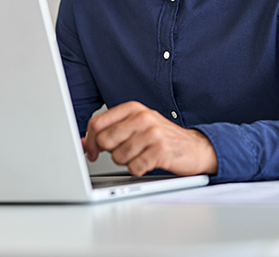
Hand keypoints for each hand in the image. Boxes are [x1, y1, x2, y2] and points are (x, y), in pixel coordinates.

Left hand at [82, 101, 217, 176]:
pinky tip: (148, 163)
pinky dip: (138, 169)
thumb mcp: (136, 127)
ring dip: (126, 162)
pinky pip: (134, 167)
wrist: (196, 148)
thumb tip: (82, 143)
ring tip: (140, 155)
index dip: (89, 140)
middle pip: (105, 140)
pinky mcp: (160, 150)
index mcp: (133, 108)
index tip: (90, 151)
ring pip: (118, 156)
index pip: (98, 122)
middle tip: (124, 153)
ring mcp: (152, 133)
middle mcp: (142, 117)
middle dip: (110, 152)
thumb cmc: (162, 138)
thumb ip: (109, 131)